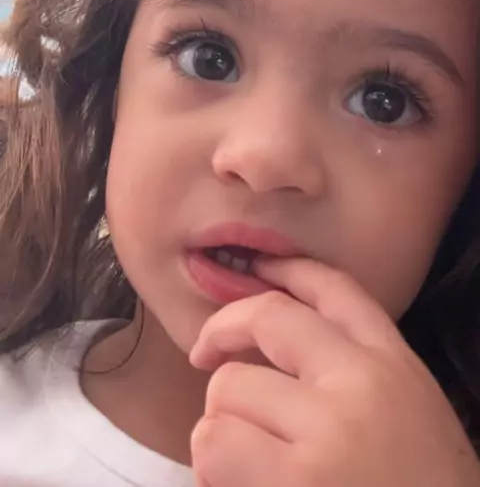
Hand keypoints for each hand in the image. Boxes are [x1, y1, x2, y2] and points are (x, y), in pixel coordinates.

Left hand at [189, 258, 479, 486]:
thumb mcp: (410, 414)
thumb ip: (356, 374)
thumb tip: (277, 352)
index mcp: (394, 365)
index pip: (335, 289)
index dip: (287, 268)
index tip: (257, 268)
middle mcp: (361, 384)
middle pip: (267, 317)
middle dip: (221, 331)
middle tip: (204, 354)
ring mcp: (327, 430)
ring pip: (227, 389)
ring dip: (222, 426)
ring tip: (247, 462)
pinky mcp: (295, 481)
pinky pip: (215, 445)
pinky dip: (212, 470)